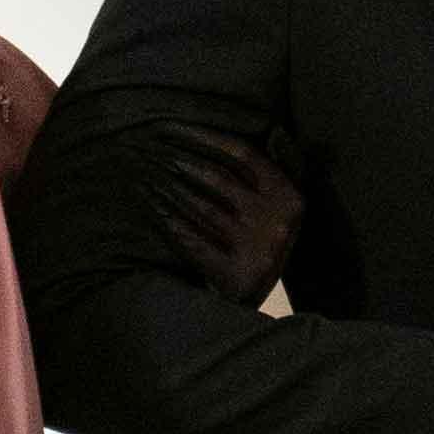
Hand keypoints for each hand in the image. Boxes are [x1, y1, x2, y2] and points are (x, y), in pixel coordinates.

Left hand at [150, 124, 302, 304]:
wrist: (257, 306)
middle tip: (146, 148)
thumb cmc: (260, 243)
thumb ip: (274, 169)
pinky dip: (168, 221)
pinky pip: (192, 240)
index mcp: (290, 197)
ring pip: (200, 207)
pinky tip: (150, 206)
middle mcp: (277, 223)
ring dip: (166, 187)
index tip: (170, 127)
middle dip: (176, 159)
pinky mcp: (236, 277)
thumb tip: (269, 129)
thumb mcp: (280, 208)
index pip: (241, 154)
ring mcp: (257, 251)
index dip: (203, 136)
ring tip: (143, 174)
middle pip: (216, 177)